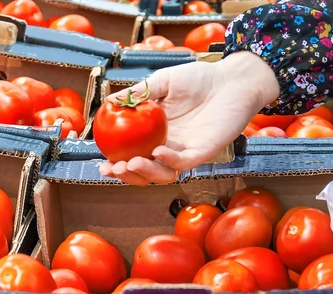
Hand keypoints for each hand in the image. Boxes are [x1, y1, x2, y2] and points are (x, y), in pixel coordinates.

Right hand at [100, 52, 279, 185]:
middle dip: (126, 175)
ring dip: (145, 173)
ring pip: (163, 174)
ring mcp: (185, 151)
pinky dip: (170, 161)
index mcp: (155, 134)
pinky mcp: (203, 151)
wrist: (231, 79)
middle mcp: (168, 147)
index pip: (131, 155)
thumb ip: (138, 93)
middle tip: (113, 168)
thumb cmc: (199, 79)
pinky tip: (158, 151)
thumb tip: (110, 103)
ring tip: (131, 163)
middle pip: (144, 172)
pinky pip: (184, 163)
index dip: (116, 163)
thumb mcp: (162, 82)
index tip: (101, 163)